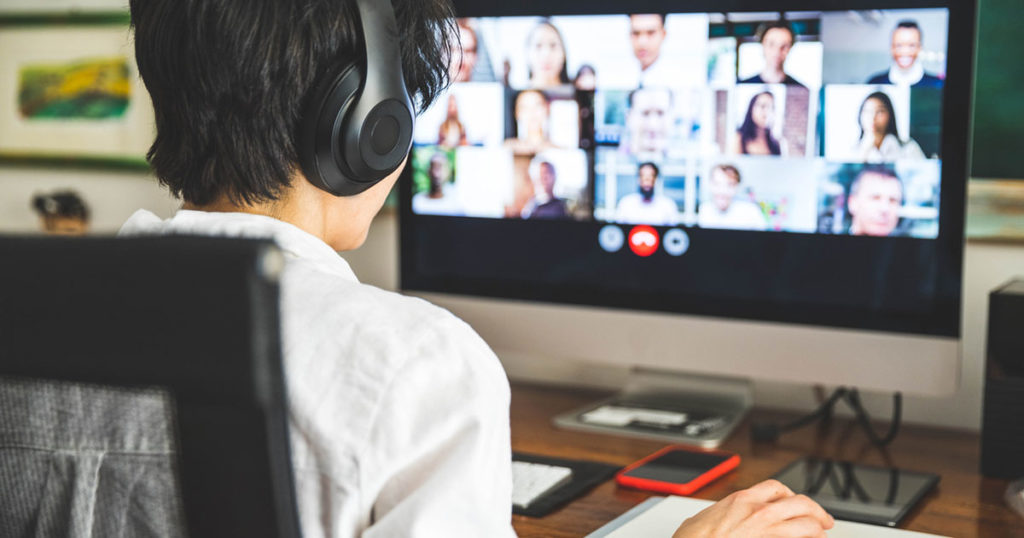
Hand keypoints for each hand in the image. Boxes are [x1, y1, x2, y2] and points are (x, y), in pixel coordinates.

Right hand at [672, 479, 833, 537]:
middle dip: (817, 512)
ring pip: (808, 526)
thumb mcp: (704, 518)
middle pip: (800, 503)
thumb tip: (719, 520)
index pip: (776, 488)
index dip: (792, 496)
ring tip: (821, 536)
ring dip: (818, 532)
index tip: (797, 504)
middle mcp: (759, 513)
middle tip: (824, 521)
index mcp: (741, 500)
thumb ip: (721, 515)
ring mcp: (768, 533)